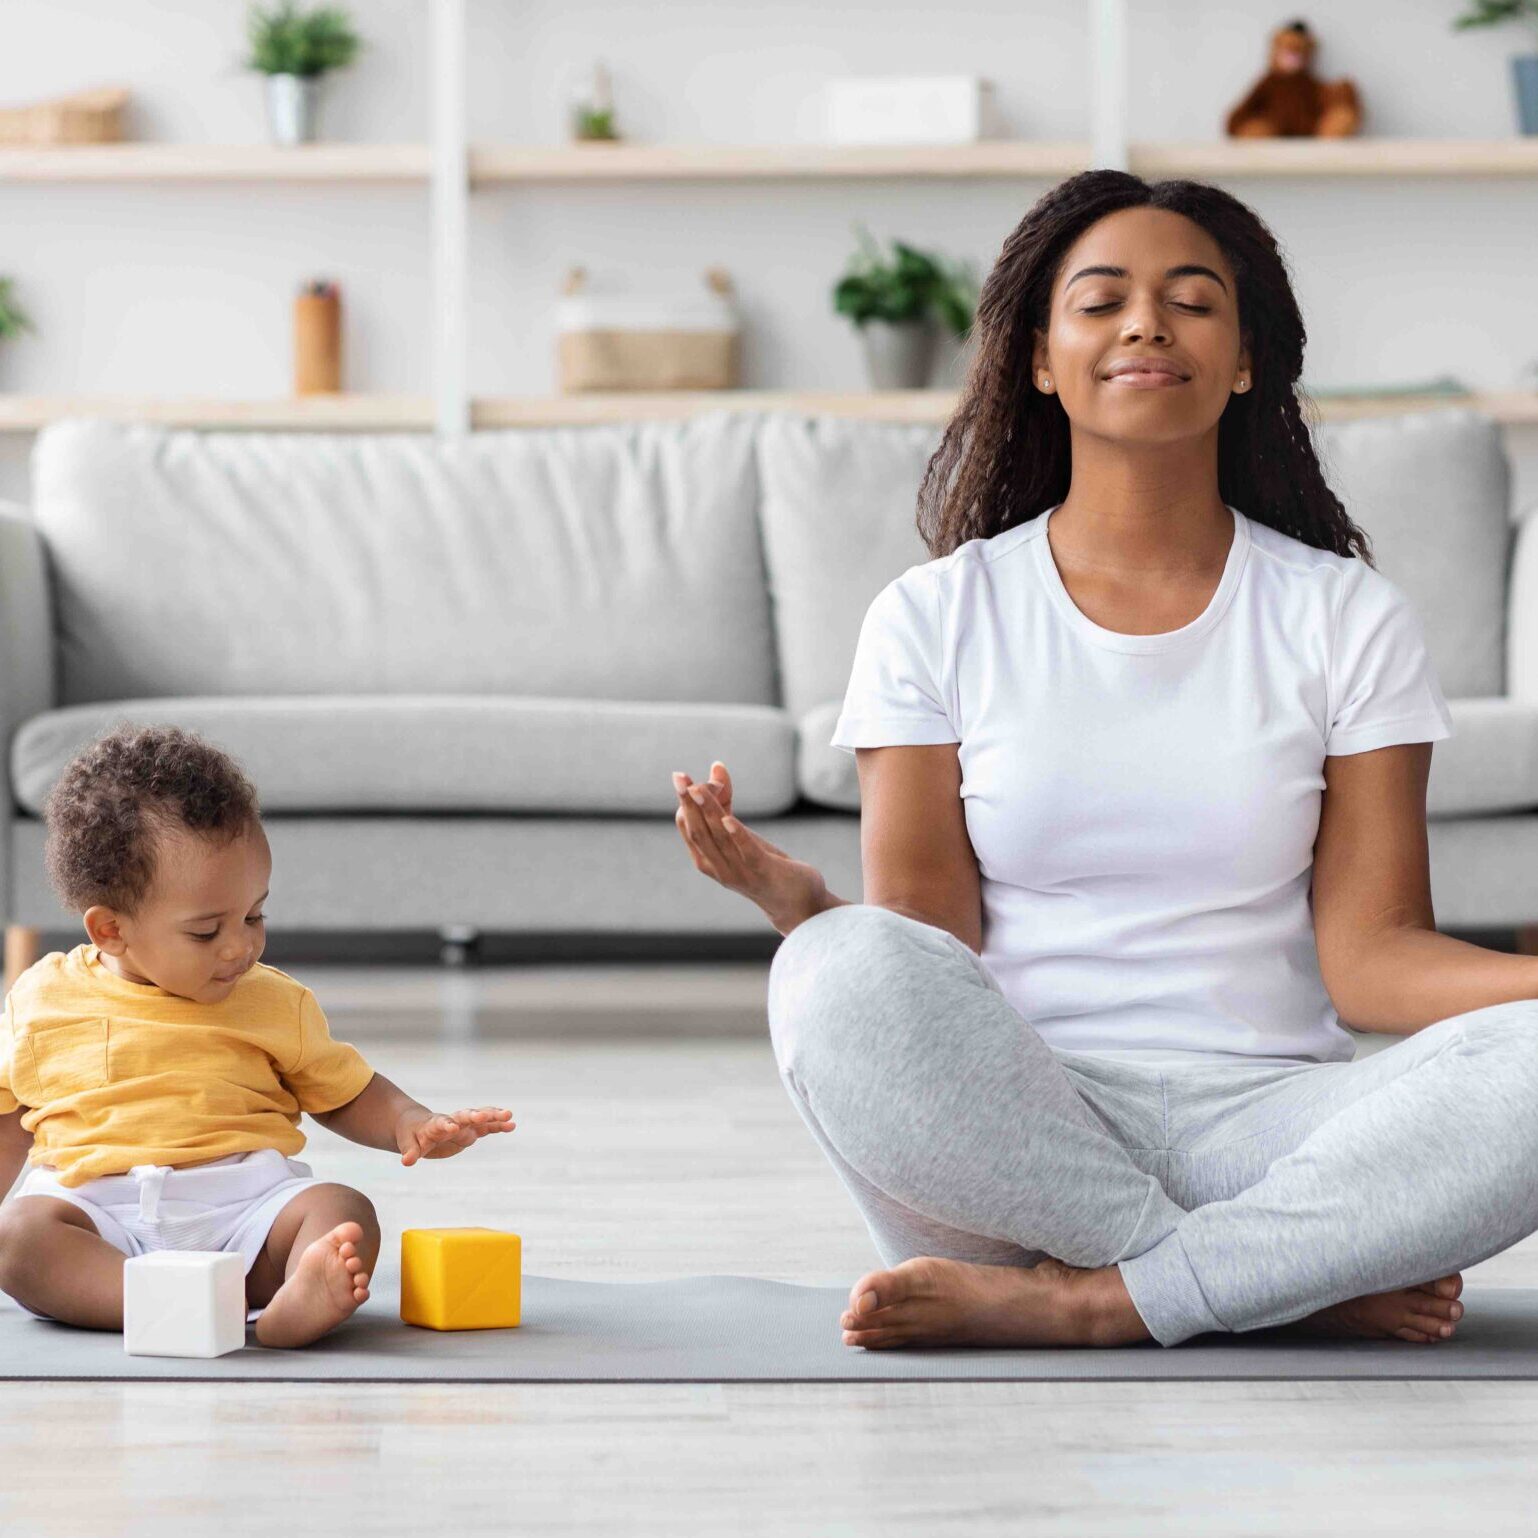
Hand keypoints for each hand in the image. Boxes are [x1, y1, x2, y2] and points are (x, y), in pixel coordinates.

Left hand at [396, 1106, 515, 1165]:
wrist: (417, 1124)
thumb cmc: (411, 1134)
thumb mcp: (407, 1144)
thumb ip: (410, 1151)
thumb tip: (406, 1162)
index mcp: (434, 1124)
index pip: (441, 1123)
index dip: (447, 1125)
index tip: (453, 1127)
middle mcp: (452, 1121)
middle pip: (464, 1116)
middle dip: (475, 1115)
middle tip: (485, 1115)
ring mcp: (463, 1125)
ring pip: (479, 1119)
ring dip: (493, 1116)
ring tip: (509, 1115)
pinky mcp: (471, 1131)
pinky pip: (486, 1127)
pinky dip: (498, 1126)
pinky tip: (512, 1125)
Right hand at [671, 761, 830, 935]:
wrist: (797, 902)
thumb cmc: (764, 864)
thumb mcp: (740, 833)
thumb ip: (724, 803)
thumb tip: (716, 766)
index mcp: (707, 859)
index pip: (687, 827)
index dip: (687, 802)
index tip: (690, 778)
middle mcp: (718, 868)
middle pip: (697, 831)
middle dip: (688, 803)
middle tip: (678, 777)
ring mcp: (739, 873)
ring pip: (719, 838)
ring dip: (708, 812)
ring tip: (700, 789)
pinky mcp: (762, 873)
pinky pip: (746, 852)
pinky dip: (737, 835)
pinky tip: (729, 819)